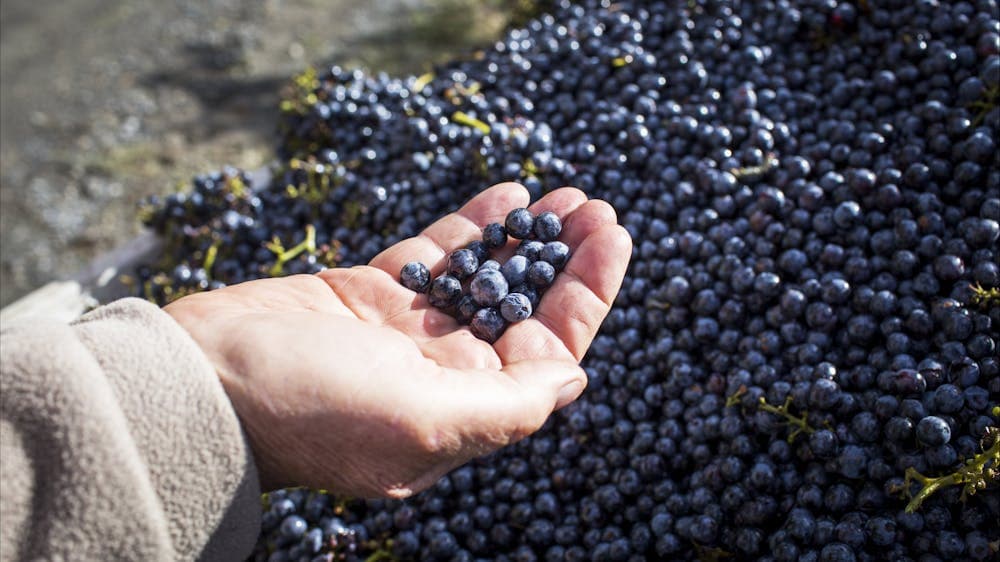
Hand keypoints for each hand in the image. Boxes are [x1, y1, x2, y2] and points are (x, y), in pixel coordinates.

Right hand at [164, 182, 630, 497]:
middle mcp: (442, 376)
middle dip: (566, 262)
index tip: (611, 239)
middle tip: (596, 210)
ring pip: (486, 280)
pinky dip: (472, 227)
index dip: (587, 296)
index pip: (548, 355)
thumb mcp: (421, 422)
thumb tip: (574, 382)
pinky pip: (435, 257)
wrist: (203, 378)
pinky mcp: (372, 295)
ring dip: (527, 238)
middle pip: (525, 312)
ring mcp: (407, 333)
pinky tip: (508, 195)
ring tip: (564, 197)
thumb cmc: (309, 409)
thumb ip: (506, 408)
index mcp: (463, 413)